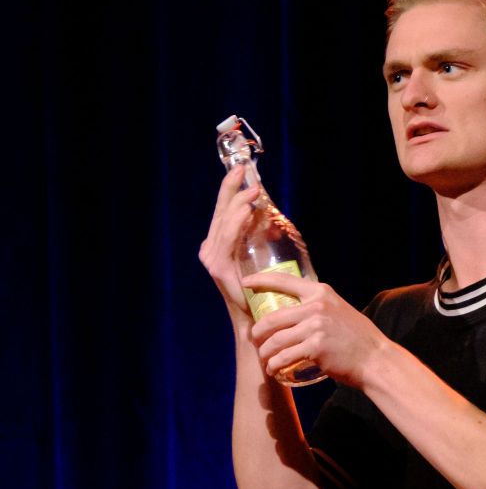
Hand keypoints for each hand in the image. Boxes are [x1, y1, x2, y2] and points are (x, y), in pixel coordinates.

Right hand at [199, 164, 260, 321]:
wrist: (256, 320)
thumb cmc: (261, 289)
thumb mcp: (261, 255)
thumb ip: (259, 236)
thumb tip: (269, 213)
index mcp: (219, 243)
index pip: (225, 209)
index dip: (232, 188)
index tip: (243, 169)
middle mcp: (212, 247)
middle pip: (221, 210)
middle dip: (231, 187)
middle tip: (243, 168)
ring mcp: (213, 257)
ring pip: (225, 221)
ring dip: (240, 203)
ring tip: (254, 190)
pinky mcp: (218, 267)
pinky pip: (227, 239)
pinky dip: (237, 223)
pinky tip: (247, 211)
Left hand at [244, 272, 390, 388]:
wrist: (374, 358)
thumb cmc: (356, 337)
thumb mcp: (338, 310)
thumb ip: (318, 307)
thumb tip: (294, 310)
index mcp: (321, 292)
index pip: (284, 280)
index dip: (261, 280)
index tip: (246, 283)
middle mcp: (316, 306)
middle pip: (272, 318)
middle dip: (257, 332)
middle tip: (254, 340)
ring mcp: (315, 326)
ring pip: (275, 340)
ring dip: (265, 353)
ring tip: (265, 360)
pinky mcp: (315, 347)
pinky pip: (283, 357)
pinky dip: (274, 366)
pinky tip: (273, 370)